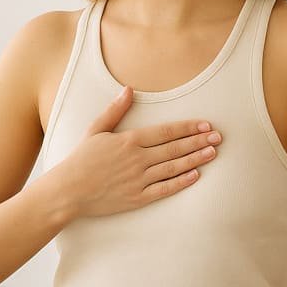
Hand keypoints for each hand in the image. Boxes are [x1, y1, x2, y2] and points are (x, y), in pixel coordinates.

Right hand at [58, 85, 223, 218]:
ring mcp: (138, 180)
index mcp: (129, 141)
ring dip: (195, 159)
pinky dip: (181, 182)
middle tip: (218, 137)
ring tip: (212, 153)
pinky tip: (196, 175)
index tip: (205, 125)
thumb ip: (115, 110)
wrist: (68, 191)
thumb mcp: (96, 130)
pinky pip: (164, 189)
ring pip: (173, 167)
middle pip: (175, 148)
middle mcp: (137, 159)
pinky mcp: (137, 198)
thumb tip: (129, 89)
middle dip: (198, 141)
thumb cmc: (81, 159)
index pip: (166, 132)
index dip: (188, 127)